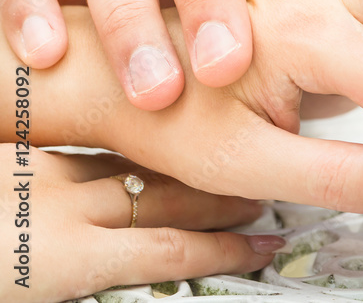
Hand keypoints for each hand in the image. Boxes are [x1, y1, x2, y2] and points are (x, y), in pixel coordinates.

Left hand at [0, 146, 281, 301]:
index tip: (263, 249)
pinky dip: (122, 151)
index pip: (169, 252)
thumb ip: (87, 293)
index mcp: (62, 254)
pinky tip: (134, 151)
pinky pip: (83, 149)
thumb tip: (134, 289)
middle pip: (163, 198)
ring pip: (129, 165)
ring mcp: (36, 172)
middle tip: (259, 201)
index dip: (224, 254)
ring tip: (213, 170)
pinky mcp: (10, 155)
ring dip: (178, 170)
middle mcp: (60, 203)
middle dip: (219, 201)